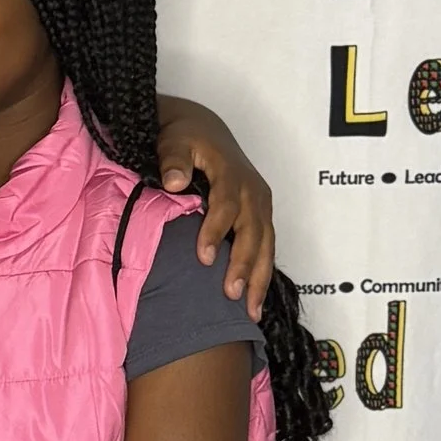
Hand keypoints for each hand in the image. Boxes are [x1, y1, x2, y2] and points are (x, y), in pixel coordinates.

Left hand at [154, 98, 275, 319]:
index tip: (204, 258)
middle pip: (253, 231)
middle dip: (244, 264)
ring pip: (267, 244)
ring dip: (260, 277)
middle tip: (230, 294)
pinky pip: (267, 247)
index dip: (216, 231)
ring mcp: (260, 204)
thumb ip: (173, 158)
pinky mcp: (261, 214)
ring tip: (250, 311)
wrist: (204, 130)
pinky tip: (255, 301)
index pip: (226, 205)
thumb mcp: (174, 139)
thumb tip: (174, 182)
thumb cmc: (185, 138)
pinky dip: (263, 274)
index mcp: (231, 172)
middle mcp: (252, 190)